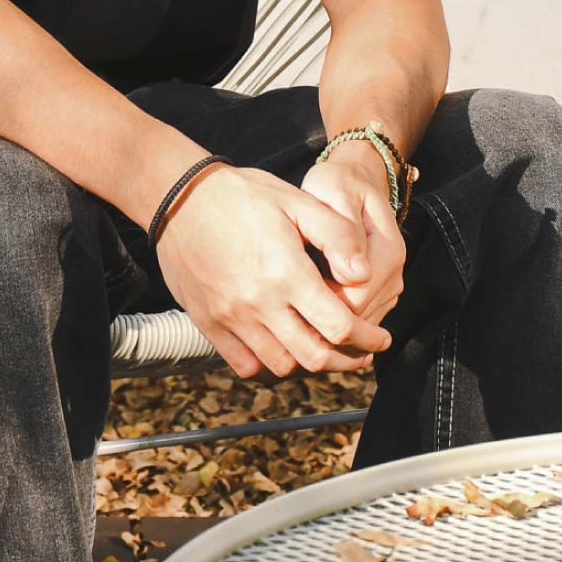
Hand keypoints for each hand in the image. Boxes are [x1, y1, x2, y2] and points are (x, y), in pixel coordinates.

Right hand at [154, 163, 393, 380]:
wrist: (180, 197)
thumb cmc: (242, 195)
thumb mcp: (296, 201)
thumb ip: (336, 235)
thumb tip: (365, 274)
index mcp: (285, 271)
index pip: (338, 326)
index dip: (367, 338)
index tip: (380, 337)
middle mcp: (258, 302)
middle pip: (314, 356)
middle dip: (346, 359)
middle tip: (361, 352)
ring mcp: (231, 318)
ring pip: (282, 366)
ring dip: (309, 364)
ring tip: (324, 350)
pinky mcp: (209, 324)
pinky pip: (245, 365)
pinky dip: (269, 365)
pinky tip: (283, 349)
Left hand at [297, 146, 406, 336]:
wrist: (354, 183)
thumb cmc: (338, 185)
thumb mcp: (336, 192)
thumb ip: (343, 231)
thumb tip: (357, 274)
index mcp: (388, 251)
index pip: (356, 299)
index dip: (321, 301)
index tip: (289, 287)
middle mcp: (393, 275)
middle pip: (357, 319)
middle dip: (321, 315)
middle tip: (283, 300)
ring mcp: (388, 289)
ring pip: (357, 326)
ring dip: (327, 320)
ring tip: (292, 301)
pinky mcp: (378, 297)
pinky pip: (356, 322)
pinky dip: (332, 318)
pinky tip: (307, 303)